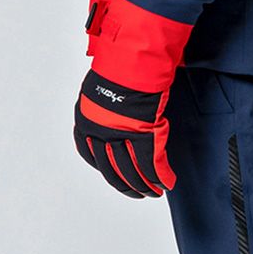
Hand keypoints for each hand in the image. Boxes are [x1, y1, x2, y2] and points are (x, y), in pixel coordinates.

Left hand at [73, 68, 175, 196]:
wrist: (132, 60)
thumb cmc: (119, 67)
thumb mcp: (100, 90)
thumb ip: (104, 110)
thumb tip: (116, 119)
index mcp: (86, 122)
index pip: (92, 157)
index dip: (106, 170)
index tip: (116, 176)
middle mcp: (99, 133)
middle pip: (113, 170)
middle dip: (127, 185)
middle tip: (138, 193)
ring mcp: (121, 136)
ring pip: (133, 171)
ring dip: (145, 186)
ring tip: (154, 193)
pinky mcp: (143, 136)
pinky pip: (152, 164)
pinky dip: (161, 176)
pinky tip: (166, 184)